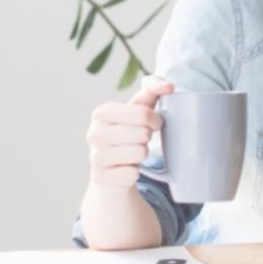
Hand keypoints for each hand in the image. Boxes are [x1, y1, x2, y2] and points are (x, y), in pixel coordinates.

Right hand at [85, 74, 173, 188]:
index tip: (154, 124)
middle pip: (142, 134)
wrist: (110, 167)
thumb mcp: (137, 109)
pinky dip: (135, 172)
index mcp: (102, 112)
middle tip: (142, 140)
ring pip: (139, 154)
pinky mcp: (101, 178)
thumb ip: (152, 91)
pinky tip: (127, 167)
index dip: (155, 120)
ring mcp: (95, 157)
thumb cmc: (127, 132)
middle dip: (148, 138)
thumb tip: (168, 85)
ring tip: (134, 152)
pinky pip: (132, 174)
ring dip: (142, 154)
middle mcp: (94, 134)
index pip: (142, 113)